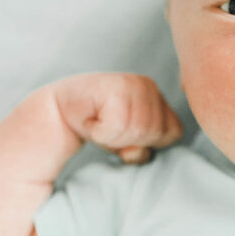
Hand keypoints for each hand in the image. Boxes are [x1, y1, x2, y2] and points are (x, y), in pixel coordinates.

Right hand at [52, 71, 182, 162]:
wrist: (60, 111)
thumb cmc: (98, 126)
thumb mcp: (128, 144)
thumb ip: (142, 152)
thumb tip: (136, 151)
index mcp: (159, 97)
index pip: (175, 132)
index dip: (149, 143)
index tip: (123, 132)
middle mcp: (149, 86)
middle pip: (156, 134)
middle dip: (128, 141)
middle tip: (107, 128)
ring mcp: (134, 84)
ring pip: (139, 131)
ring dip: (113, 137)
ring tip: (100, 123)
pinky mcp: (117, 87)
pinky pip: (118, 126)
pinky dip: (101, 133)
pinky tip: (92, 119)